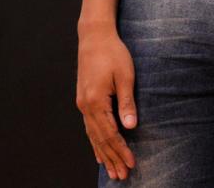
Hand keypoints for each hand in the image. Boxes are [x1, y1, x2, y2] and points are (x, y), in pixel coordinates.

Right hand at [77, 25, 136, 180]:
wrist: (94, 38)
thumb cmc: (113, 54)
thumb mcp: (126, 76)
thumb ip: (127, 102)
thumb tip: (130, 127)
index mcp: (96, 102)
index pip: (110, 133)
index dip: (121, 150)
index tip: (131, 163)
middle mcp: (86, 107)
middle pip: (100, 139)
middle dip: (112, 158)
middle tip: (122, 175)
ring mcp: (82, 105)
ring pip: (93, 136)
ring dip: (103, 154)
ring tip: (112, 170)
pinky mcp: (84, 101)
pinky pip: (89, 128)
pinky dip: (95, 142)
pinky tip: (99, 152)